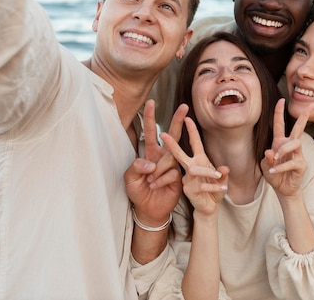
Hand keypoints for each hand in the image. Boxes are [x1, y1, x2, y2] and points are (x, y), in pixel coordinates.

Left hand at [124, 100, 183, 225]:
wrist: (148, 209)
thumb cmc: (138, 191)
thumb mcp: (129, 179)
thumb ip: (135, 167)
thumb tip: (150, 163)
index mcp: (150, 153)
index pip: (151, 132)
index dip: (150, 117)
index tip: (151, 102)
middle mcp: (163, 156)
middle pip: (172, 135)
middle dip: (177, 120)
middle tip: (184, 107)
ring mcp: (172, 166)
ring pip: (170, 157)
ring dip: (159, 168)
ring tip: (149, 180)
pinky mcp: (178, 177)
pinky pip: (171, 173)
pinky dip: (161, 179)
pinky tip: (155, 186)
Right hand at [160, 117, 228, 216]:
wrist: (209, 208)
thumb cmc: (214, 190)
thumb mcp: (222, 181)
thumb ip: (224, 174)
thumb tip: (225, 168)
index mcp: (199, 160)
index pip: (194, 143)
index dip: (191, 130)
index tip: (187, 118)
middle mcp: (191, 167)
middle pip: (179, 153)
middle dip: (172, 144)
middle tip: (164, 134)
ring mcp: (188, 178)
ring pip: (193, 170)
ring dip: (207, 171)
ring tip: (218, 175)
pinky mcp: (189, 190)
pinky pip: (200, 186)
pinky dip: (214, 187)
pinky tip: (223, 188)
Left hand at [261, 98, 312, 197]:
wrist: (282, 189)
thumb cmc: (274, 175)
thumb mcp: (265, 166)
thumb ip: (266, 159)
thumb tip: (269, 151)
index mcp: (279, 142)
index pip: (280, 124)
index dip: (279, 112)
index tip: (281, 100)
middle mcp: (290, 146)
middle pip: (298, 128)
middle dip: (305, 116)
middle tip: (312, 106)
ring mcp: (298, 154)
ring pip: (295, 143)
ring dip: (283, 149)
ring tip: (275, 158)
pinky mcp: (301, 164)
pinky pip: (292, 161)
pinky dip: (281, 166)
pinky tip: (274, 171)